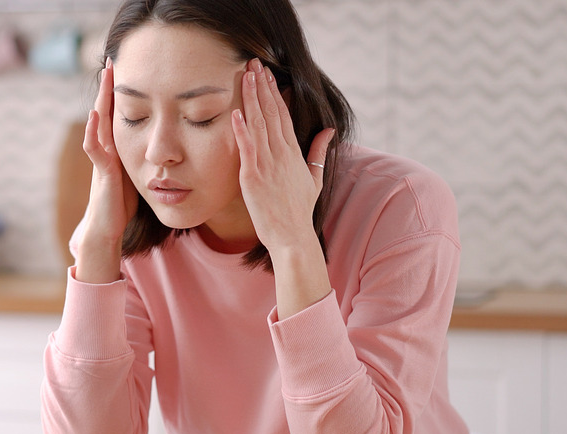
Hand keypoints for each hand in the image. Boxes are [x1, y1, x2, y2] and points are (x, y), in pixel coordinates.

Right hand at [76, 59, 137, 280]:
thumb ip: (145, 157)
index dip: (123, 93)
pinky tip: (94, 115)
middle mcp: (108, 149)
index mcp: (118, 147)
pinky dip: (92, 131)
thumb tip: (166, 146)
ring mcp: (102, 159)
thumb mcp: (138, 173)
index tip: (129, 68)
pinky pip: (94, 148)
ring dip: (101, 99)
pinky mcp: (102, 172)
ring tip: (106, 77)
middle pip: (107, 111)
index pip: (119, 114)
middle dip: (110, 87)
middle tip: (113, 60)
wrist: (107, 227)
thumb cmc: (123, 203)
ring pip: (99, 123)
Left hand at [231, 58, 334, 251]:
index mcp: (294, 153)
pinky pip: (247, 149)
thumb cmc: (300, 211)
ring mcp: (267, 165)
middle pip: (271, 113)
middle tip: (254, 63)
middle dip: (262, 86)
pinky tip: (236, 112)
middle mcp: (281, 154)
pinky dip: (241, 130)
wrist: (292, 236)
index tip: (267, 74)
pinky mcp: (253, 177)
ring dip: (251, 98)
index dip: (274, 92)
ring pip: (259, 125)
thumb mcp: (315, 178)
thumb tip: (329, 130)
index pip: (284, 115)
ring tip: (246, 76)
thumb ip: (319, 152)